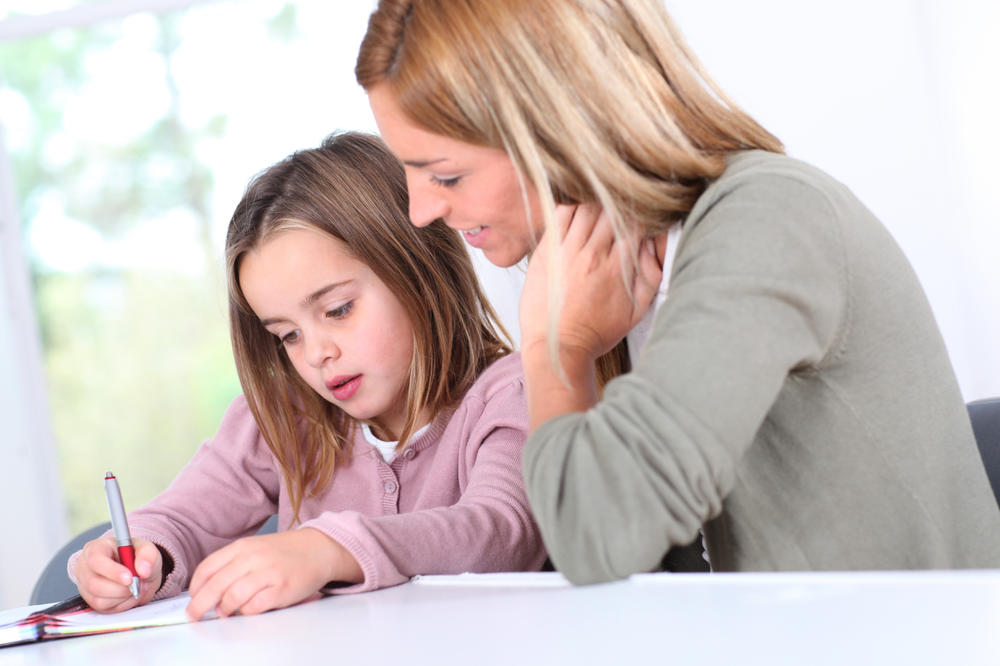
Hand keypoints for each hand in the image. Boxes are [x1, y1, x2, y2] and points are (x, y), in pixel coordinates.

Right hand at [74, 536, 162, 612]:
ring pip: (98, 600)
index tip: (130, 578)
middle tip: (137, 584)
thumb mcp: (146, 549)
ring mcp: (85, 586)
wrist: (136, 570)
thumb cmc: (135, 556)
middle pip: (94, 584)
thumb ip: (148, 555)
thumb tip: (144, 570)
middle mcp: (85, 568)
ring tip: (135, 586)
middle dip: (120, 588)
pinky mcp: (90, 601)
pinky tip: (128, 594)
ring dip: (122, 597)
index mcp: (95, 548)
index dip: (112, 571)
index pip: (95, 560)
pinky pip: (103, 608)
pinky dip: (121, 604)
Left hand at [185, 528, 361, 620]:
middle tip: (194, 615)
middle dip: (200, 605)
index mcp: (243, 546)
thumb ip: (233, 564)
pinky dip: (246, 612)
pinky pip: (254, 607)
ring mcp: (268, 573)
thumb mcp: (255, 548)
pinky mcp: (281, 589)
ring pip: (232, 598)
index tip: (192, 598)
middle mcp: (253, 558)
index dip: (195, 587)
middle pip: (215, 586)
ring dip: (224, 609)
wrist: (319, 548)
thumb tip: (207, 589)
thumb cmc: (285, 552)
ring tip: (224, 612)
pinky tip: (247, 610)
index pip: (208, 568)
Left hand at [520, 203, 661, 360]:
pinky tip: (578, 216)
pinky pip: (560, 215)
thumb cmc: (596, 332)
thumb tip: (653, 244)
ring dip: (597, 204)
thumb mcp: (636, 311)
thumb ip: (651, 275)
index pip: (635, 224)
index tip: (640, 220)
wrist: (556, 346)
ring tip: (600, 213)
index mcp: (617, 268)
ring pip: (587, 207)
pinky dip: (572, 208)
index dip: (641, 216)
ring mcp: (567, 251)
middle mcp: (593, 255)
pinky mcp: (547, 251)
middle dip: (620, 207)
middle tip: (620, 213)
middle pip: (612, 210)